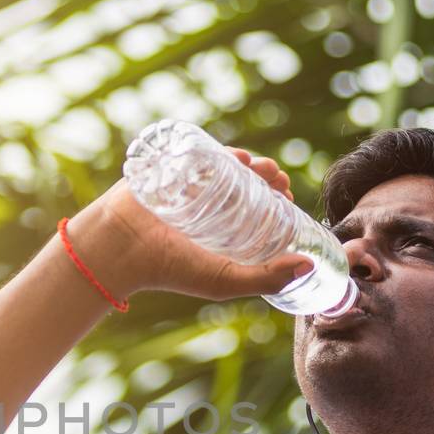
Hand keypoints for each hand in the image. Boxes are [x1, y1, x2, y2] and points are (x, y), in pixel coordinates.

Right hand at [69, 147, 313, 301]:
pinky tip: (238, 157)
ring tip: (261, 167)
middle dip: (267, 177)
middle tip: (277, 178)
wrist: (122, 248)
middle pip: (248, 184)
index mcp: (223, 232)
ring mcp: (192, 187)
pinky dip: (223, 152)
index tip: (288, 196)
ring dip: (251, 162)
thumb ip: (267, 278)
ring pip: (229, 168)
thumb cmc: (172, 270)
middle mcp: (210, 209)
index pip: (258, 210)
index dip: (278, 200)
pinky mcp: (174, 170)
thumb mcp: (225, 280)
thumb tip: (310, 264)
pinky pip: (202, 155)